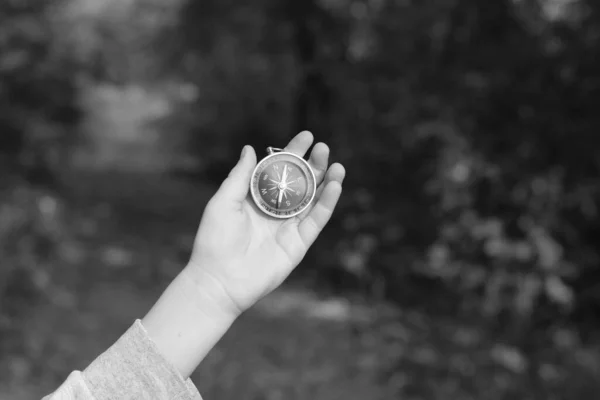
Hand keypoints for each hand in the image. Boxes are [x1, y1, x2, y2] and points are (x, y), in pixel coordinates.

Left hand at [185, 131, 345, 317]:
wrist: (219, 280)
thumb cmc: (214, 240)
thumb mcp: (224, 201)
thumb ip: (240, 176)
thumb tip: (250, 148)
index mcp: (257, 197)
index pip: (280, 169)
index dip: (293, 152)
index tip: (307, 136)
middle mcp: (275, 210)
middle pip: (301, 183)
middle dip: (314, 165)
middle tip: (323, 148)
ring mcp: (288, 227)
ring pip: (313, 200)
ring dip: (326, 182)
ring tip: (336, 165)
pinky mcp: (298, 244)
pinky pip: (316, 221)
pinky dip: (327, 204)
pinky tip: (335, 186)